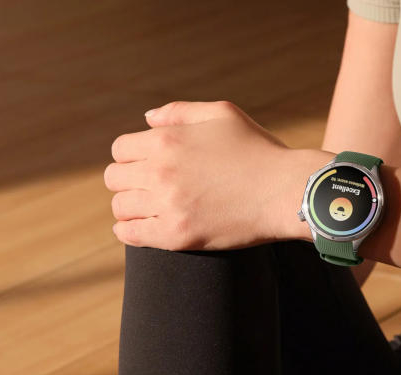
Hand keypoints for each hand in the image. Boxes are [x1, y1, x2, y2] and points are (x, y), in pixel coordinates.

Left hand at [104, 101, 331, 250]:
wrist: (286, 190)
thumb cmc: (259, 150)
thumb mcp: (222, 114)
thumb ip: (180, 112)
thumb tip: (147, 119)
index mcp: (166, 140)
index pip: (120, 149)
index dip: (132, 156)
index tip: (147, 165)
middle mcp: (160, 171)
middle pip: (114, 178)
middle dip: (129, 180)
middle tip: (149, 186)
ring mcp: (167, 205)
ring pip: (121, 207)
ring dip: (131, 206)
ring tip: (149, 207)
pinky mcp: (177, 235)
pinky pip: (131, 235)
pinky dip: (129, 231)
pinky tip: (141, 227)